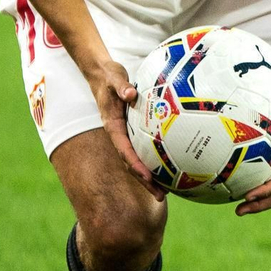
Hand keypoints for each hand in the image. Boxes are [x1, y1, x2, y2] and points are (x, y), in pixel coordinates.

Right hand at [89, 61, 163, 201]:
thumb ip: (121, 87)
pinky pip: (143, 149)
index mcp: (113, 126)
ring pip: (136, 159)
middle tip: (161, 196)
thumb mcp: (114, 79)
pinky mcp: (132, 131)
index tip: (147, 177)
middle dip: (145, 181)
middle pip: (131, 163)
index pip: (124, 150)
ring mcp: (125, 134)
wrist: (102, 74)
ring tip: (165, 192)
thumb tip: (130, 95)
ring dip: (149, 177)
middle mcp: (119, 134)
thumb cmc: (109, 77)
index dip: (135, 165)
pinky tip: (168, 168)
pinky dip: (153, 160)